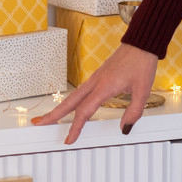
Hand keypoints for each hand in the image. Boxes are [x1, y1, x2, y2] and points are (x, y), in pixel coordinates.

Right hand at [31, 44, 158, 143]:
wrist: (142, 42)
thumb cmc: (142, 62)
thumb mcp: (143, 90)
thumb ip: (134, 111)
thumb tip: (124, 128)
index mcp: (104, 86)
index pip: (84, 111)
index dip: (75, 127)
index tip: (69, 140)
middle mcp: (96, 81)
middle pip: (70, 101)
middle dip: (54, 114)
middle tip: (38, 124)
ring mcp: (96, 77)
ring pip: (74, 95)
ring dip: (60, 107)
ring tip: (49, 117)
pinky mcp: (99, 74)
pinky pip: (81, 90)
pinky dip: (72, 100)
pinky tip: (72, 105)